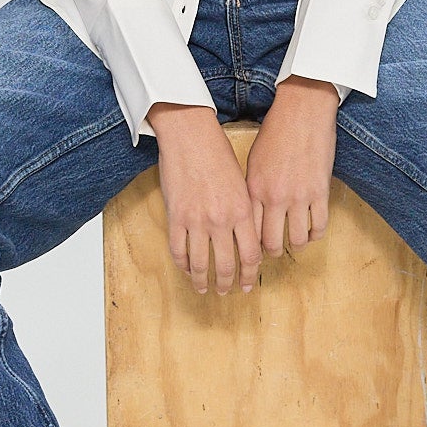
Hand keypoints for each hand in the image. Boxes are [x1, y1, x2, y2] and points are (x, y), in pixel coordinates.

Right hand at [145, 102, 261, 296]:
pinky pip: (178, 251)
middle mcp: (221, 219)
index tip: (247, 284)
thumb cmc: (218, 154)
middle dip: (227, 283)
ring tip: (204, 289)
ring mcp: (196, 220)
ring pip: (200, 264)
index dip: (249, 274)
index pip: (251, 255)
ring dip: (203, 281)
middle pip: (226, 265)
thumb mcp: (242, 183)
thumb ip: (245, 212)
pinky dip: (183, 265)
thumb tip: (247, 239)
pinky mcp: (175, 216)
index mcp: (243, 211)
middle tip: (226, 292)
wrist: (190, 135)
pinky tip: (186, 270)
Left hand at [243, 75, 338, 257]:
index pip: (249, 231)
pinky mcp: (320, 191)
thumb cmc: (276, 131)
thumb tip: (253, 213)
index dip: (252, 245)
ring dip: (297, 245)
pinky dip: (316, 234)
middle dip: (272, 253)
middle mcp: (275, 197)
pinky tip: (313, 231)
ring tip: (296, 242)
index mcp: (254, 189)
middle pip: (271, 243)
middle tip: (274, 251)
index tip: (255, 247)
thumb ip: (253, 189)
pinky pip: (319, 225)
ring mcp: (299, 196)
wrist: (302, 111)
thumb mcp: (254, 161)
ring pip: (297, 239)